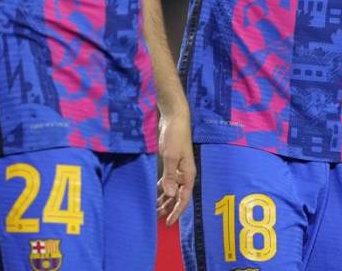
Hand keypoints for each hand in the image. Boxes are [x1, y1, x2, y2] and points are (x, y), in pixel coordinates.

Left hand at [156, 106, 195, 225]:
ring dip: (164, 201)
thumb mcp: (171, 156)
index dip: (177, 212)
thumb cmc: (175, 136)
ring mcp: (178, 169)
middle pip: (178, 196)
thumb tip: (169, 194)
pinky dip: (161, 190)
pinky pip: (167, 182)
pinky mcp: (170, 164)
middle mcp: (184, 174)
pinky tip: (153, 195)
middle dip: (168, 209)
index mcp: (188, 174)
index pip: (184, 198)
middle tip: (156, 220)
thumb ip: (170, 176)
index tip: (169, 223)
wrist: (174, 118)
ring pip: (171, 190)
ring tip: (153, 211)